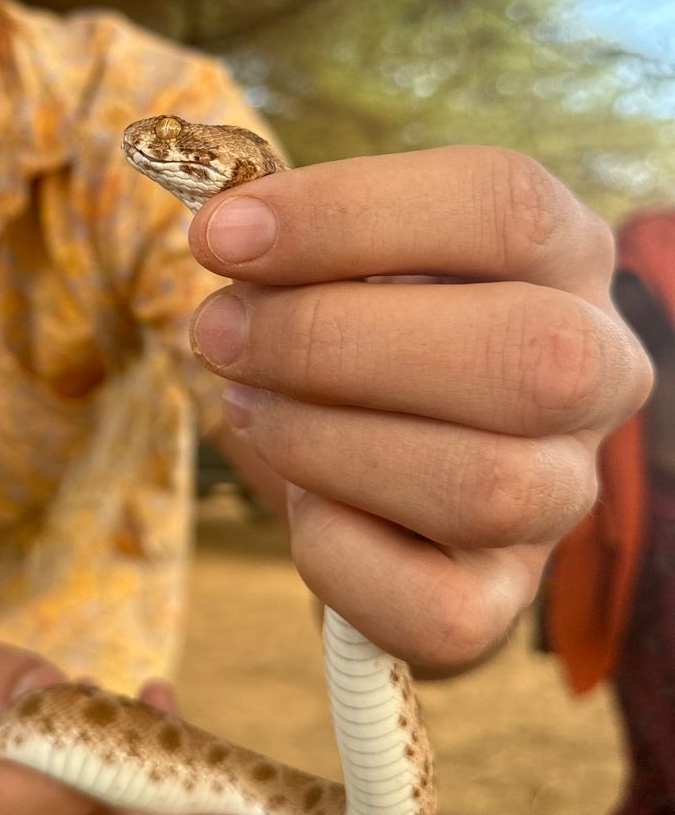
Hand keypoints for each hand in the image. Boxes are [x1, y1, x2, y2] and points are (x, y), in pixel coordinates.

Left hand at [186, 147, 653, 674]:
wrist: (374, 479)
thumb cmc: (356, 339)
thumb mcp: (340, 265)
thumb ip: (297, 242)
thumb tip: (226, 231)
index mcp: (564, 257)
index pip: (504, 205)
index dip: (350, 213)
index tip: (219, 236)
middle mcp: (597, 375)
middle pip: (524, 352)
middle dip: (331, 339)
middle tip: (218, 332)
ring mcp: (563, 498)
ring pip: (486, 485)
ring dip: (324, 441)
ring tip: (244, 407)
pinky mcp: (503, 602)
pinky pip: (437, 609)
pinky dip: (335, 552)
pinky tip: (300, 503)